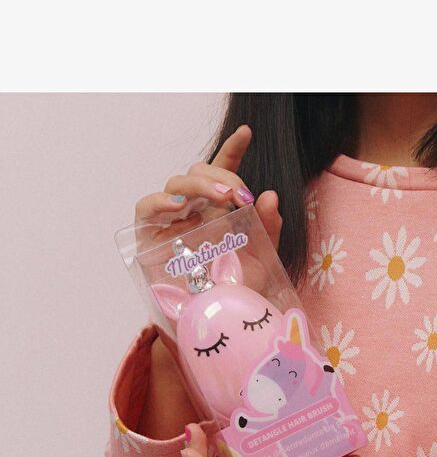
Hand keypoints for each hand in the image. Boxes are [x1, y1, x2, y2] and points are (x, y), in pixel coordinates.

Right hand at [134, 124, 283, 350]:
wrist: (210, 323)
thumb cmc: (233, 292)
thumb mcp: (259, 261)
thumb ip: (268, 230)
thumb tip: (271, 196)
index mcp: (218, 210)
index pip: (221, 173)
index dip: (231, 151)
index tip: (246, 133)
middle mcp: (193, 211)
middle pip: (199, 173)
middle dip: (221, 176)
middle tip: (239, 196)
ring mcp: (170, 221)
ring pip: (176, 184)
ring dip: (199, 185)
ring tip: (221, 198)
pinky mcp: (148, 236)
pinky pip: (145, 207)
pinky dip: (159, 202)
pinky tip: (179, 208)